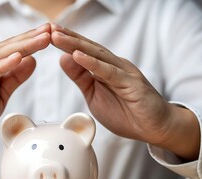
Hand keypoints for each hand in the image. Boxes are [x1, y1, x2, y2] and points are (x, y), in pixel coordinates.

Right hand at [0, 24, 50, 161]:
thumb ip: (13, 78)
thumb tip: (32, 60)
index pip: (14, 50)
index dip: (34, 42)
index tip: (54, 34)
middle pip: (9, 48)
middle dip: (32, 38)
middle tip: (52, 29)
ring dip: (21, 46)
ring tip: (41, 38)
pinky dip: (1, 66)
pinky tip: (17, 58)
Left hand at [51, 24, 199, 160]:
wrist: (154, 128)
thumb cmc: (126, 112)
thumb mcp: (94, 95)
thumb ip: (81, 78)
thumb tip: (63, 59)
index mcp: (104, 68)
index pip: (82, 52)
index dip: (65, 43)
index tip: (47, 34)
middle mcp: (113, 65)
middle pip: (87, 49)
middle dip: (67, 38)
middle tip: (49, 28)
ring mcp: (123, 72)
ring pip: (96, 55)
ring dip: (75, 45)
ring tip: (57, 36)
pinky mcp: (131, 83)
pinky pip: (109, 72)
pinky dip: (93, 63)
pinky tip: (78, 55)